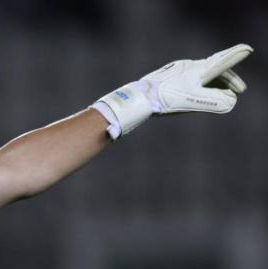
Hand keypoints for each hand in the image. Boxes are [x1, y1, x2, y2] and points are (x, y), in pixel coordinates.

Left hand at [93, 43, 252, 138]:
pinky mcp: (168, 78)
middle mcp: (188, 67)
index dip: (234, 57)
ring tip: (223, 94)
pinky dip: (200, 86)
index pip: (220, 62)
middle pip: (213, 70)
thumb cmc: (165, 99)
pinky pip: (190, 79)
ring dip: (214, 84)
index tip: (245, 51)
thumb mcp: (192, 101)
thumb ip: (213, 101)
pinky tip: (199, 94)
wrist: (138, 98)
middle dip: (227, 80)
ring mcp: (177, 72)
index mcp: (196, 70)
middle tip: (238, 90)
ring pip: (201, 75)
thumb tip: (230, 102)